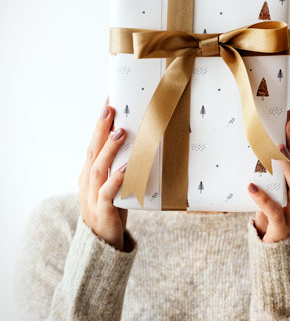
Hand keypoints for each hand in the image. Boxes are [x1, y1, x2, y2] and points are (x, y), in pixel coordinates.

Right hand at [78, 95, 128, 250]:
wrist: (100, 245)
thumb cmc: (110, 210)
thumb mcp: (113, 185)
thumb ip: (119, 167)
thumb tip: (142, 145)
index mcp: (90, 173)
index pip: (93, 144)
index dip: (100, 124)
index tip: (108, 102)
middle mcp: (88, 181)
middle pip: (92, 150)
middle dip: (100, 128)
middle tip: (110, 107)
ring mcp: (92, 196)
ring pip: (98, 169)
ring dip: (108, 150)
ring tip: (119, 132)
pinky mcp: (102, 211)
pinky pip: (108, 194)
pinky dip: (116, 180)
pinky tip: (126, 168)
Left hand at [247, 109, 289, 242]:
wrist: (277, 257)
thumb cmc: (270, 221)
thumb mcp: (269, 196)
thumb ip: (264, 179)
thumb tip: (242, 154)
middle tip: (288, 124)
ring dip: (289, 167)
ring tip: (276, 149)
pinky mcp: (283, 229)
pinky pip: (275, 212)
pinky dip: (264, 199)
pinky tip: (251, 187)